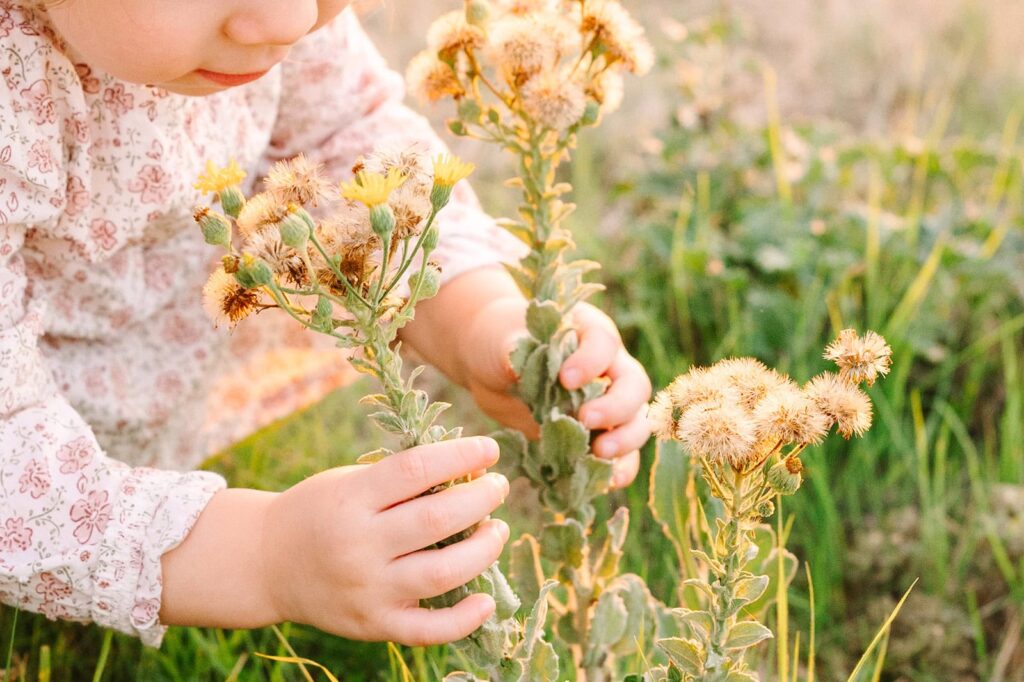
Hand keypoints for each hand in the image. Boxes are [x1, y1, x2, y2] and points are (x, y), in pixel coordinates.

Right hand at [261, 437, 510, 645]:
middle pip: (437, 520)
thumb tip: (470, 472)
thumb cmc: (320, 511)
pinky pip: (427, 630)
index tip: (489, 450)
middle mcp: (359, 545)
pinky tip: (487, 600)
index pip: (417, 469)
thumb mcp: (349, 482)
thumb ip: (400, 481)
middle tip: (498, 488)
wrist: (267, 564)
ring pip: (442, 573)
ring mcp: (368, 589)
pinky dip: (464, 619)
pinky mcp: (374, 624)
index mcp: (351, 499)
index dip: (461, 456)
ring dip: (483, 550)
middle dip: (480, 500)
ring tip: (497, 530)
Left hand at [463, 298, 652, 489]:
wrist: (491, 367)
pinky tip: (607, 482)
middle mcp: (610, 366)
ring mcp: (608, 401)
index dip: (591, 362)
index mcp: (589, 333)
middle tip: (586, 420)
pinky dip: (620, 467)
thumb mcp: (502, 341)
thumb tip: (515, 363)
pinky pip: (621, 453)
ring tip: (600, 454)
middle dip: (616, 407)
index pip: (604, 343)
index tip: (565, 379)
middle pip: (633, 386)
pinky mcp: (597, 433)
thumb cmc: (500, 341)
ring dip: (625, 441)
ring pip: (636, 421)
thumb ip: (514, 351)